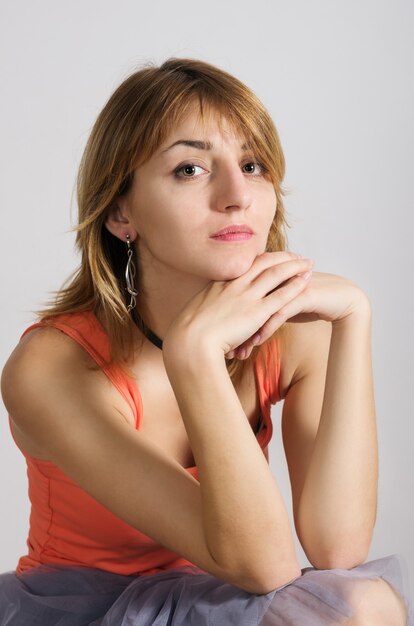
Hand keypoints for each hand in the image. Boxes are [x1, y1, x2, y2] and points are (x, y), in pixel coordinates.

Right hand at [163, 252, 313, 362]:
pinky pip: (281, 294)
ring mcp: (246, 296)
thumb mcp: (195, 312)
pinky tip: (306, 280)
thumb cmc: (188, 335)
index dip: (263, 259)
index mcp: (220, 283)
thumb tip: (204, 311)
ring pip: (276, 273)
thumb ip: (207, 307)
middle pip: (264, 262)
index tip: (274, 257)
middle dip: (283, 257)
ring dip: (294, 266)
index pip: (246, 264)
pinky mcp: (257, 312)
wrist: (190, 343)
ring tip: (308, 262)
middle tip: (297, 255)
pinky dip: (295, 285)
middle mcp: (235, 284)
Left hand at [229, 270, 370, 359]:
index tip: (218, 337)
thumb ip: (266, 306)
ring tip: (238, 350)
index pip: (240, 297)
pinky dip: (266, 328)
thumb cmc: (312, 301)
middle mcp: (276, 279)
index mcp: (268, 277)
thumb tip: (247, 321)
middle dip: (233, 328)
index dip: (228, 318)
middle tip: (223, 347)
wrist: (344, 298)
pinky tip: (257, 342)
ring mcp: (288, 285)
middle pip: (245, 303)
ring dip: (247, 332)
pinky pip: (279, 313)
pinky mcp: (302, 295)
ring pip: (260, 309)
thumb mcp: (284, 302)